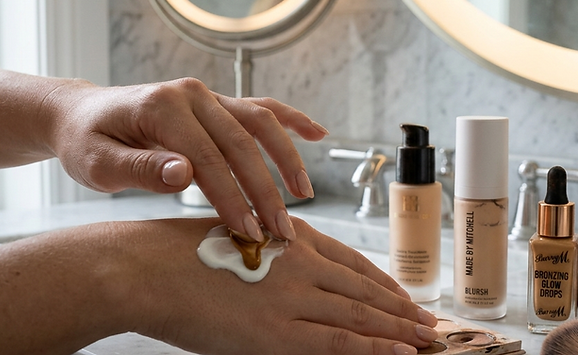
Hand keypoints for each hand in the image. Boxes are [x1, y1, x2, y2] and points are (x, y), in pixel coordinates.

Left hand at [45, 78, 327, 240]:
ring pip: (260, 123)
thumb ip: (140, 168)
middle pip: (241, 142)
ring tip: (304, 195)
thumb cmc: (87, 142)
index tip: (248, 232)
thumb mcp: (97, 163)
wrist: (81, 114)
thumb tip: (184, 173)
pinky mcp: (217, 102)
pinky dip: (291, 120)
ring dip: (287, 159)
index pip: (208, 157)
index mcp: (162, 107)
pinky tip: (317, 134)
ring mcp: (208, 95)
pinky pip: (261, 108)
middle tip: (281, 230)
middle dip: (265, 189)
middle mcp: (191, 94)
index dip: (232, 197)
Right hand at [118, 217, 439, 354]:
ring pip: (362, 315)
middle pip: (366, 288)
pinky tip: (398, 353)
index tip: (404, 295)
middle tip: (429, 321)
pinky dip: (373, 348)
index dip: (384, 281)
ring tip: (427, 339)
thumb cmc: (179, 252)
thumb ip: (273, 249)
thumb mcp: (237, 235)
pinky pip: (339, 342)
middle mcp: (302, 263)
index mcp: (291, 238)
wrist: (148, 267)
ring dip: (399, 329)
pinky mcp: (278, 333)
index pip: (353, 261)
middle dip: (402, 308)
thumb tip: (298, 265)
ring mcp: (294, 298)